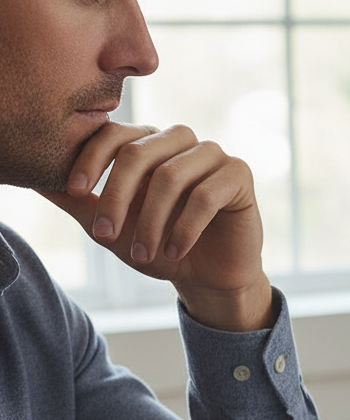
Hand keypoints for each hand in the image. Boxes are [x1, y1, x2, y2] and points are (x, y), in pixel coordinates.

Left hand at [39, 121, 273, 331]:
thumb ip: (80, 203)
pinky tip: (173, 251)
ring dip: (152, 221)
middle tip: (105, 236)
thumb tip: (34, 181)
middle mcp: (180, 141)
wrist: (210, 279)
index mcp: (149, 143)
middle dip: (117, 198)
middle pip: (139, 154)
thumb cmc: (162, 248)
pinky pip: (206, 196)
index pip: (113, 135)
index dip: (91, 161)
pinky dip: (185, 228)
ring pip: (171, 177)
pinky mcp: (239, 175)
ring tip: (144, 254)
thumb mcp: (115, 228)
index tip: (76, 195)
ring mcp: (212, 154)